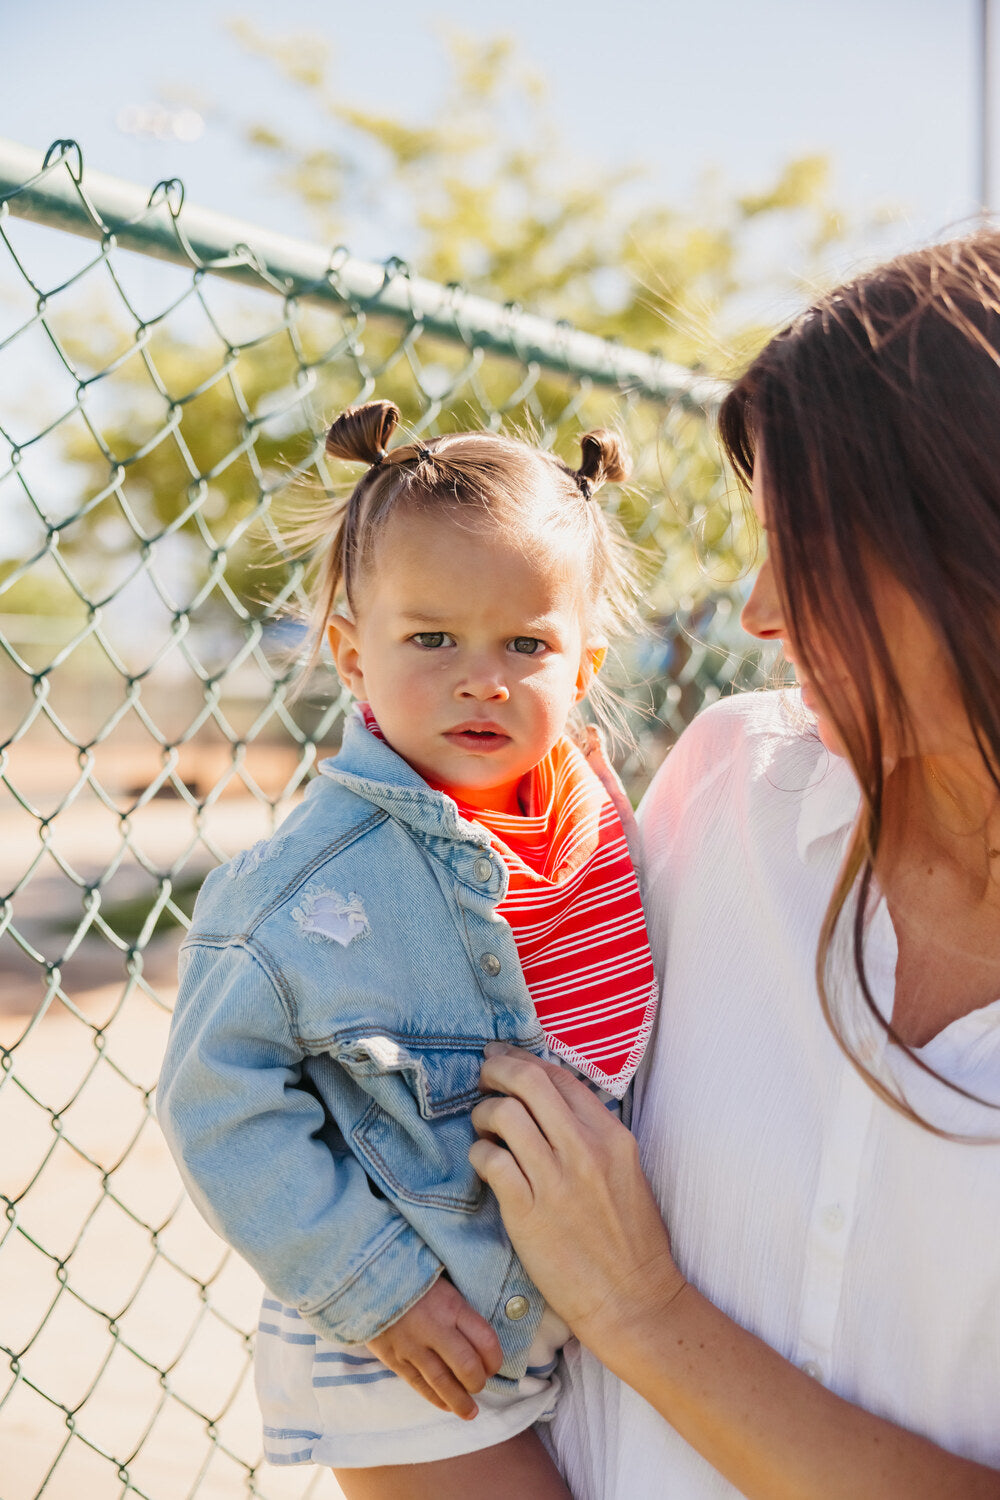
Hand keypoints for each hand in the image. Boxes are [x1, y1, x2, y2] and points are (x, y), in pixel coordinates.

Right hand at [365, 1276, 502, 1418]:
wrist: (364, 1277)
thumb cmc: (409, 1274)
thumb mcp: (441, 1279)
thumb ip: (458, 1305)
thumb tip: (479, 1330)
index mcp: (451, 1305)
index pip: (485, 1340)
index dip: (495, 1358)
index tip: (495, 1363)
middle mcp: (434, 1328)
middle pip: (466, 1367)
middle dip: (478, 1381)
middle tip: (480, 1383)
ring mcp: (412, 1347)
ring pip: (442, 1382)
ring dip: (459, 1401)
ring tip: (470, 1412)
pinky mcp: (393, 1358)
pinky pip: (418, 1385)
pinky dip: (434, 1398)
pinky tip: (446, 1406)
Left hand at [469, 1045, 686, 1365]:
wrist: (633, 1299)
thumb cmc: (631, 1239)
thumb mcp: (626, 1171)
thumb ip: (592, 1133)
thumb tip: (550, 1103)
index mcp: (612, 1135)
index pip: (559, 1077)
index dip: (525, 1060)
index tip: (505, 1059)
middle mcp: (584, 1149)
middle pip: (528, 1082)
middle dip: (497, 1070)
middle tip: (483, 1076)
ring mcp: (555, 1180)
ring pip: (503, 1115)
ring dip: (483, 1112)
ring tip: (482, 1125)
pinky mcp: (527, 1213)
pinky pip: (490, 1161)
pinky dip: (478, 1153)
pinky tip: (483, 1162)